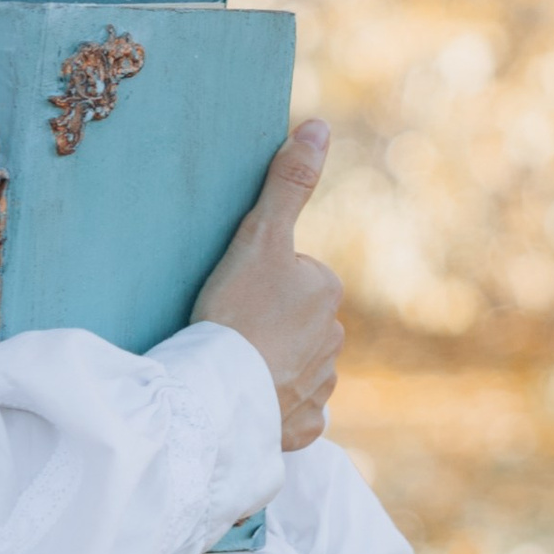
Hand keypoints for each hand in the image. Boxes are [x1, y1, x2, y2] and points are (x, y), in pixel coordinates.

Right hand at [193, 120, 343, 450]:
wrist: (220, 392)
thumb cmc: (235, 310)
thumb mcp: (258, 236)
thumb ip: (287, 183)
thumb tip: (317, 126)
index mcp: (326, 292)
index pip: (294, 275)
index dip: (259, 281)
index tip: (233, 293)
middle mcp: (333, 340)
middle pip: (295, 321)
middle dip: (267, 324)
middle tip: (228, 327)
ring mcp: (319, 386)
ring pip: (295, 366)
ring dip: (270, 365)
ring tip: (233, 365)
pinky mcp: (302, 426)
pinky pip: (292, 412)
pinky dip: (273, 408)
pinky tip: (248, 402)